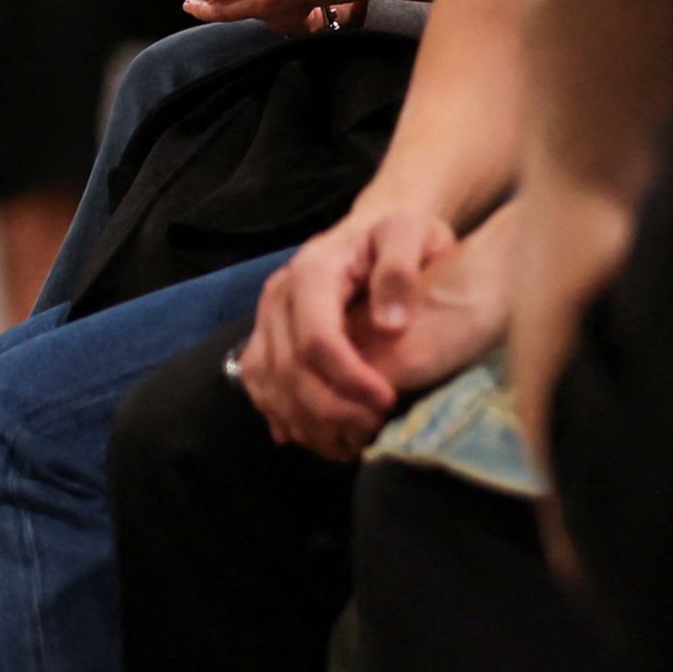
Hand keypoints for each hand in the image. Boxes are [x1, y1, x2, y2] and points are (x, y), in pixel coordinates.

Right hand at [238, 195, 455, 454]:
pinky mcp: (265, 336)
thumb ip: (402, 268)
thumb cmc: (400, 234)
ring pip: (268, 382)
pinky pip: (259, 384)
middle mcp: (278, 296)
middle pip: (288, 368)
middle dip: (330, 408)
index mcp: (312, 272)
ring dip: (306, 421)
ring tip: (350, 442)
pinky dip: (283, 415)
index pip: (316, 338)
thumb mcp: (413, 233)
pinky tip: (316, 435)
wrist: (373, 229)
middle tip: (374, 428)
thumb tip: (390, 323)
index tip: (387, 400)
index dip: (348, 378)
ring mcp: (267, 318)